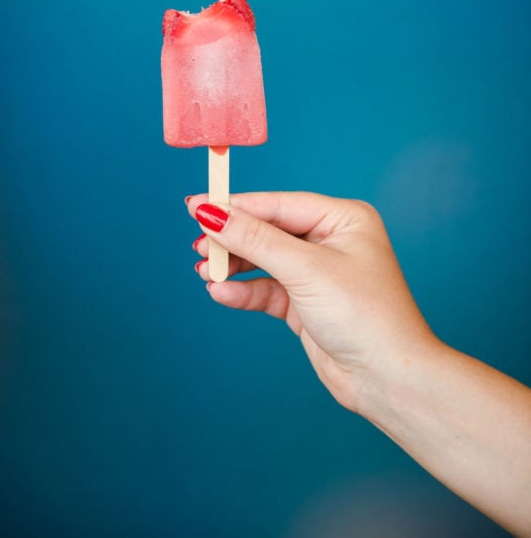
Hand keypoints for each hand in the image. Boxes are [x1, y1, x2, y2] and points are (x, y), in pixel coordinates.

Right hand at [187, 192, 435, 414]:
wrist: (388, 380)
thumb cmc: (365, 316)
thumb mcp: (305, 270)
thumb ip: (255, 240)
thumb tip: (211, 213)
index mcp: (343, 219)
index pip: (279, 204)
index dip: (237, 206)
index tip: (197, 206)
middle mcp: (331, 241)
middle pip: (268, 231)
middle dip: (232, 239)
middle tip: (198, 244)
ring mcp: (317, 274)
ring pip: (263, 261)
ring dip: (234, 266)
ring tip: (205, 271)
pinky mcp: (306, 304)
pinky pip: (267, 289)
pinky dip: (244, 291)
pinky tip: (221, 293)